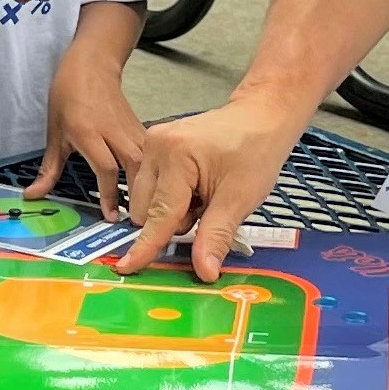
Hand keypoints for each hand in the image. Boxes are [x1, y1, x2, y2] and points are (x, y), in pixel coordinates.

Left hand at [29, 51, 144, 221]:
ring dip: (149, 183)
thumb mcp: (54, 133)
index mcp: (88, 132)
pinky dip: (153, 170)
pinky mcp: (140, 127)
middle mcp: (113, 131)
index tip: (111, 215)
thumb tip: (33, 194)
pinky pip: (151, 152)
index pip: (106, 167)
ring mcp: (130, 128)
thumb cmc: (69, 95)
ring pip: (148, 159)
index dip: (109, 194)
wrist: (91, 66)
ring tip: (146, 209)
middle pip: (134, 164)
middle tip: (136, 219)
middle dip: (137, 193)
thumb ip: (49, 168)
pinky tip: (153, 186)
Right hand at [115, 95, 307, 279]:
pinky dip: (172, 197)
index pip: (159, 214)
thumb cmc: (255, 151)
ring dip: (172, 211)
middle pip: (146, 211)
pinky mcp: (155, 145)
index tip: (127, 267)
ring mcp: (152, 143)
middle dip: (174, 222)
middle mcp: (155, 146)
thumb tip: (204, 272)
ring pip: (146, 201)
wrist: (260, 117)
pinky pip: (152, 187)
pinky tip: (195, 187)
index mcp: (175, 156)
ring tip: (203, 195)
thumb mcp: (240, 199)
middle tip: (208, 207)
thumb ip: (215, 236)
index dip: (147, 246)